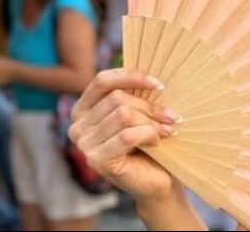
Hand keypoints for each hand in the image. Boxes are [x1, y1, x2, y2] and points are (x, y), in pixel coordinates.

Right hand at [68, 69, 180, 201]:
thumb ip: (135, 93)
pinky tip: (157, 142)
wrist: (157, 179)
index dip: (132, 77)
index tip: (159, 83)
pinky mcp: (97, 161)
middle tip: (171, 117)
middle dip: (150, 106)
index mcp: (84, 109)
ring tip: (167, 130)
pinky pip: (127, 135)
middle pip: (117, 99)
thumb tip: (150, 69)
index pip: (102, 80)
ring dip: (152, 122)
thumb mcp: (140, 112)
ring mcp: (84, 145)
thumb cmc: (149, 142)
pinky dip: (148, 135)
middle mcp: (77, 126)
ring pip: (123, 115)